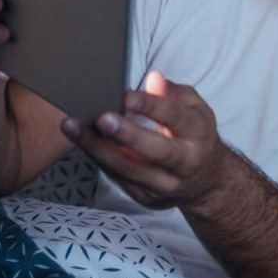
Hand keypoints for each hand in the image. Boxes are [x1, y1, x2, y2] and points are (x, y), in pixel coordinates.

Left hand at [63, 71, 231, 208]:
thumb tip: (153, 79)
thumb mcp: (193, 108)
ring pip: (128, 168)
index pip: (175, 118)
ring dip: (97, 148)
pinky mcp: (146, 197)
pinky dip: (98, 158)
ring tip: (72, 127)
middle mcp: (185, 163)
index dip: (151, 106)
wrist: (205, 180)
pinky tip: (81, 141)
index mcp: (199, 134)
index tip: (126, 96)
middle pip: (156, 151)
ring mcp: (164, 184)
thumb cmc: (193, 134)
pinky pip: (117, 177)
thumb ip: (172, 93)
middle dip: (127, 135)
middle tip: (102, 119)